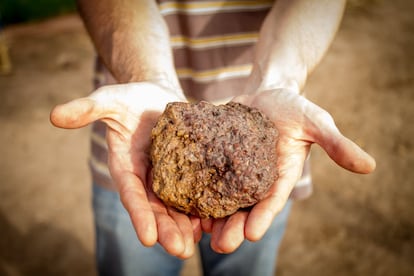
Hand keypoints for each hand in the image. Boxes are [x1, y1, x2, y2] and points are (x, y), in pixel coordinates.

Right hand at [50, 82, 201, 258]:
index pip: (131, 195)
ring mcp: (167, 177)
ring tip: (196, 245)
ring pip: (175, 207)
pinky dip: (201, 209)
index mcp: (126, 167)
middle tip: (180, 250)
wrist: (156, 96)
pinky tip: (212, 223)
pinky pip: (194, 193)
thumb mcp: (109, 100)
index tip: (148, 238)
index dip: (138, 216)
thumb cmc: (130, 99)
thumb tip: (55, 115)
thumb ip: (87, 109)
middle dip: (166, 230)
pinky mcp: (187, 171)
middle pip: (156, 208)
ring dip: (185, 227)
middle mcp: (146, 178)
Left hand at [202, 89, 375, 252]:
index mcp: (279, 174)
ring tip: (197, 230)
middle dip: (233, 226)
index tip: (252, 234)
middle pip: (243, 207)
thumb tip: (369, 166)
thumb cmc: (294, 107)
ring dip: (210, 214)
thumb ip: (336, 144)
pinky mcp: (215, 155)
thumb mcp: (316, 122)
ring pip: (220, 196)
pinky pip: (202, 172)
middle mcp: (254, 177)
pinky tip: (181, 198)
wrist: (267, 91)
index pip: (272, 200)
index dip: (263, 217)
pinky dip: (193, 185)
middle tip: (219, 245)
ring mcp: (232, 168)